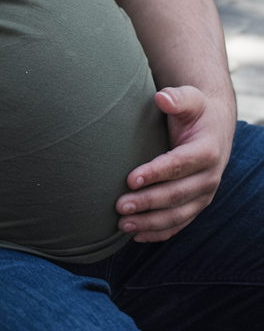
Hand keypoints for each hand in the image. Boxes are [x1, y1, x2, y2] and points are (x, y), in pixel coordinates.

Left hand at [115, 85, 234, 242]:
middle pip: (177, 194)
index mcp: (207, 151)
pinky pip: (180, 223)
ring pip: (178, 214)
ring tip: (122, 224)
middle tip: (119, 206)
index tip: (130, 179)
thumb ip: (177, 98)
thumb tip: (162, 97)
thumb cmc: (195, 110)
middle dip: (147, 202)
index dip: (156, 173)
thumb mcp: (189, 98)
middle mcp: (209, 177)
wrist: (214, 126)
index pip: (179, 165)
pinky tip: (137, 236)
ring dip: (150, 222)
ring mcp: (204, 194)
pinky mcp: (197, 204)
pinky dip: (160, 232)